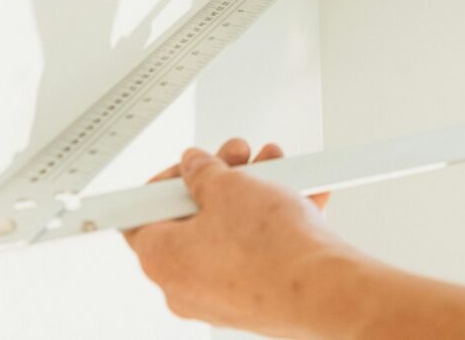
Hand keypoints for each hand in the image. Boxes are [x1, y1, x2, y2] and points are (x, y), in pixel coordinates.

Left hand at [123, 139, 348, 336]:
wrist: (323, 289)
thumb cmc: (272, 249)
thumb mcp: (230, 186)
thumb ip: (204, 171)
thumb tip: (195, 166)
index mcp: (161, 258)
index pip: (141, 215)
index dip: (167, 182)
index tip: (190, 167)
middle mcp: (183, 285)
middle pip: (189, 222)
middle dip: (219, 183)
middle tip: (237, 162)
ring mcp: (220, 298)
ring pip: (227, 235)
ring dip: (249, 198)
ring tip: (275, 174)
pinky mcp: (254, 301)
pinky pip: (255, 254)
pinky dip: (271, 225)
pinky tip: (296, 197)